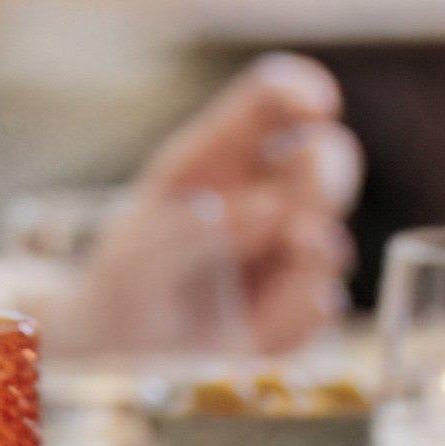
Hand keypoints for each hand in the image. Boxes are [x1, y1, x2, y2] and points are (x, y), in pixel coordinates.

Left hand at [104, 55, 362, 351]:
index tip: (318, 105)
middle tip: (296, 204)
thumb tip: (272, 211)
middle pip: (324, 156)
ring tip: (288, 254)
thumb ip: (195, 232)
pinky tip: (271, 319)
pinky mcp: (294, 308)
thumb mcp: (134, 257)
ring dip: (317, 247)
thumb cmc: (123, 284)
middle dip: (325, 171)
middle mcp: (262, 196)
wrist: (114, 354)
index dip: (299, 91)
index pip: (271, 102)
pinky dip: (306, 309)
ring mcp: (285, 252)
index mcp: (217, 158)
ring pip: (330, 233)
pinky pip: (321, 304)